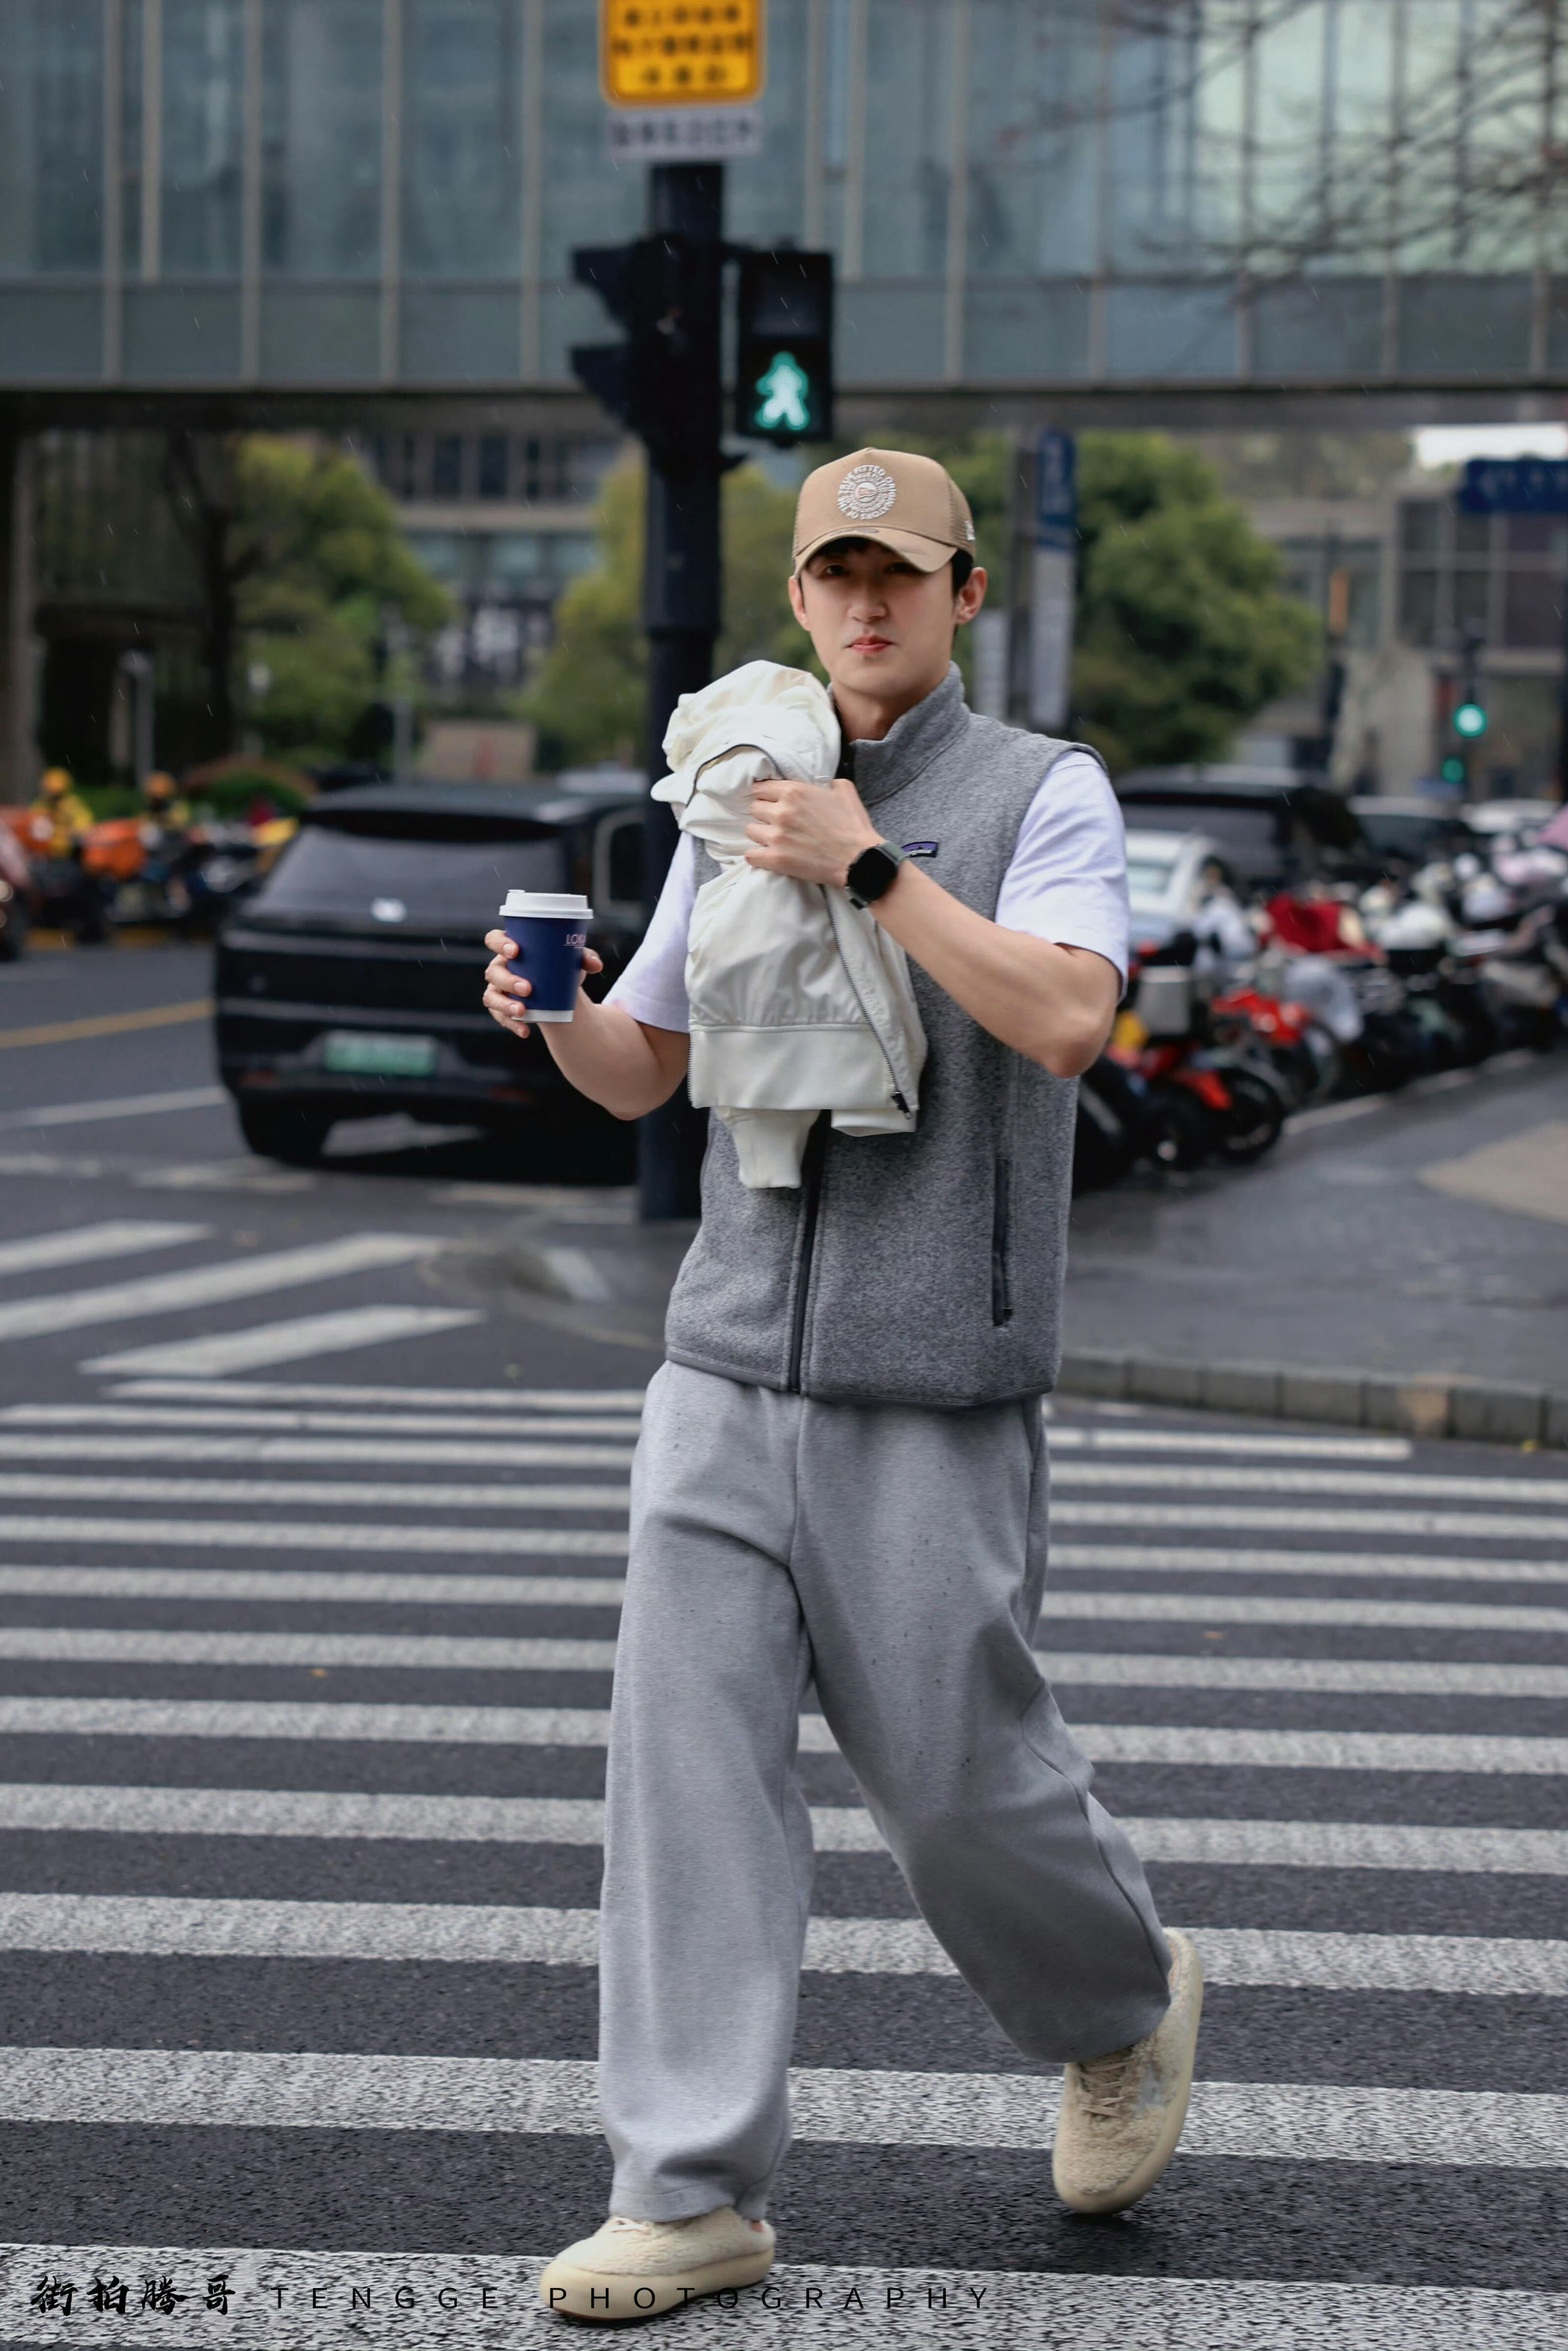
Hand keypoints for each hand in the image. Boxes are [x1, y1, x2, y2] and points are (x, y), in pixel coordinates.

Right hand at [482, 927, 602, 1037]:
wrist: (560, 991)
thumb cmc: (561, 966)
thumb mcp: (573, 960)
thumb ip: (585, 958)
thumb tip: (596, 966)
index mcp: (511, 948)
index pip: (494, 939)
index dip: (499, 943)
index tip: (516, 951)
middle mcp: (500, 966)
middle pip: (493, 971)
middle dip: (508, 980)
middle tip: (528, 988)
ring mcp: (499, 988)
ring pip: (491, 996)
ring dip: (505, 1005)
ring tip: (523, 1011)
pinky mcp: (502, 1007)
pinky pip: (499, 1016)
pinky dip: (512, 1024)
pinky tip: (525, 1031)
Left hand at [744, 775, 881, 886]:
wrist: (858, 859)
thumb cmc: (853, 826)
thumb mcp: (845, 791)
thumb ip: (829, 782)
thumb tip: (824, 784)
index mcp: (795, 792)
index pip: (762, 788)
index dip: (766, 795)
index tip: (770, 802)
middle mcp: (782, 811)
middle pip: (755, 808)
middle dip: (764, 814)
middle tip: (776, 822)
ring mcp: (777, 836)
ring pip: (751, 831)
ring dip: (761, 835)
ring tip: (774, 840)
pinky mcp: (776, 859)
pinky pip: (751, 855)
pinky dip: (757, 856)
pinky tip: (766, 856)